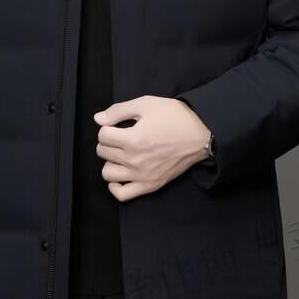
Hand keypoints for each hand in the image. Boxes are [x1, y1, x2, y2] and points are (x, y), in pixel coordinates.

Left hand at [93, 95, 210, 201]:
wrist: (201, 134)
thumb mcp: (146, 104)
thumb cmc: (175, 117)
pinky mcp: (150, 185)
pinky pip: (122, 194)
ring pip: (107, 173)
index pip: (102, 135)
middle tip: (122, 136)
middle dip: (109, 141)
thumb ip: (118, 111)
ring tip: (122, 153)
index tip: (119, 125)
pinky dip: (115, 186)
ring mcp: (142, 176)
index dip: (108, 127)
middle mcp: (134, 160)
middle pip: (102, 152)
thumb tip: (97, 119)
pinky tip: (120, 174)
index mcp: (133, 139)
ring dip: (110, 161)